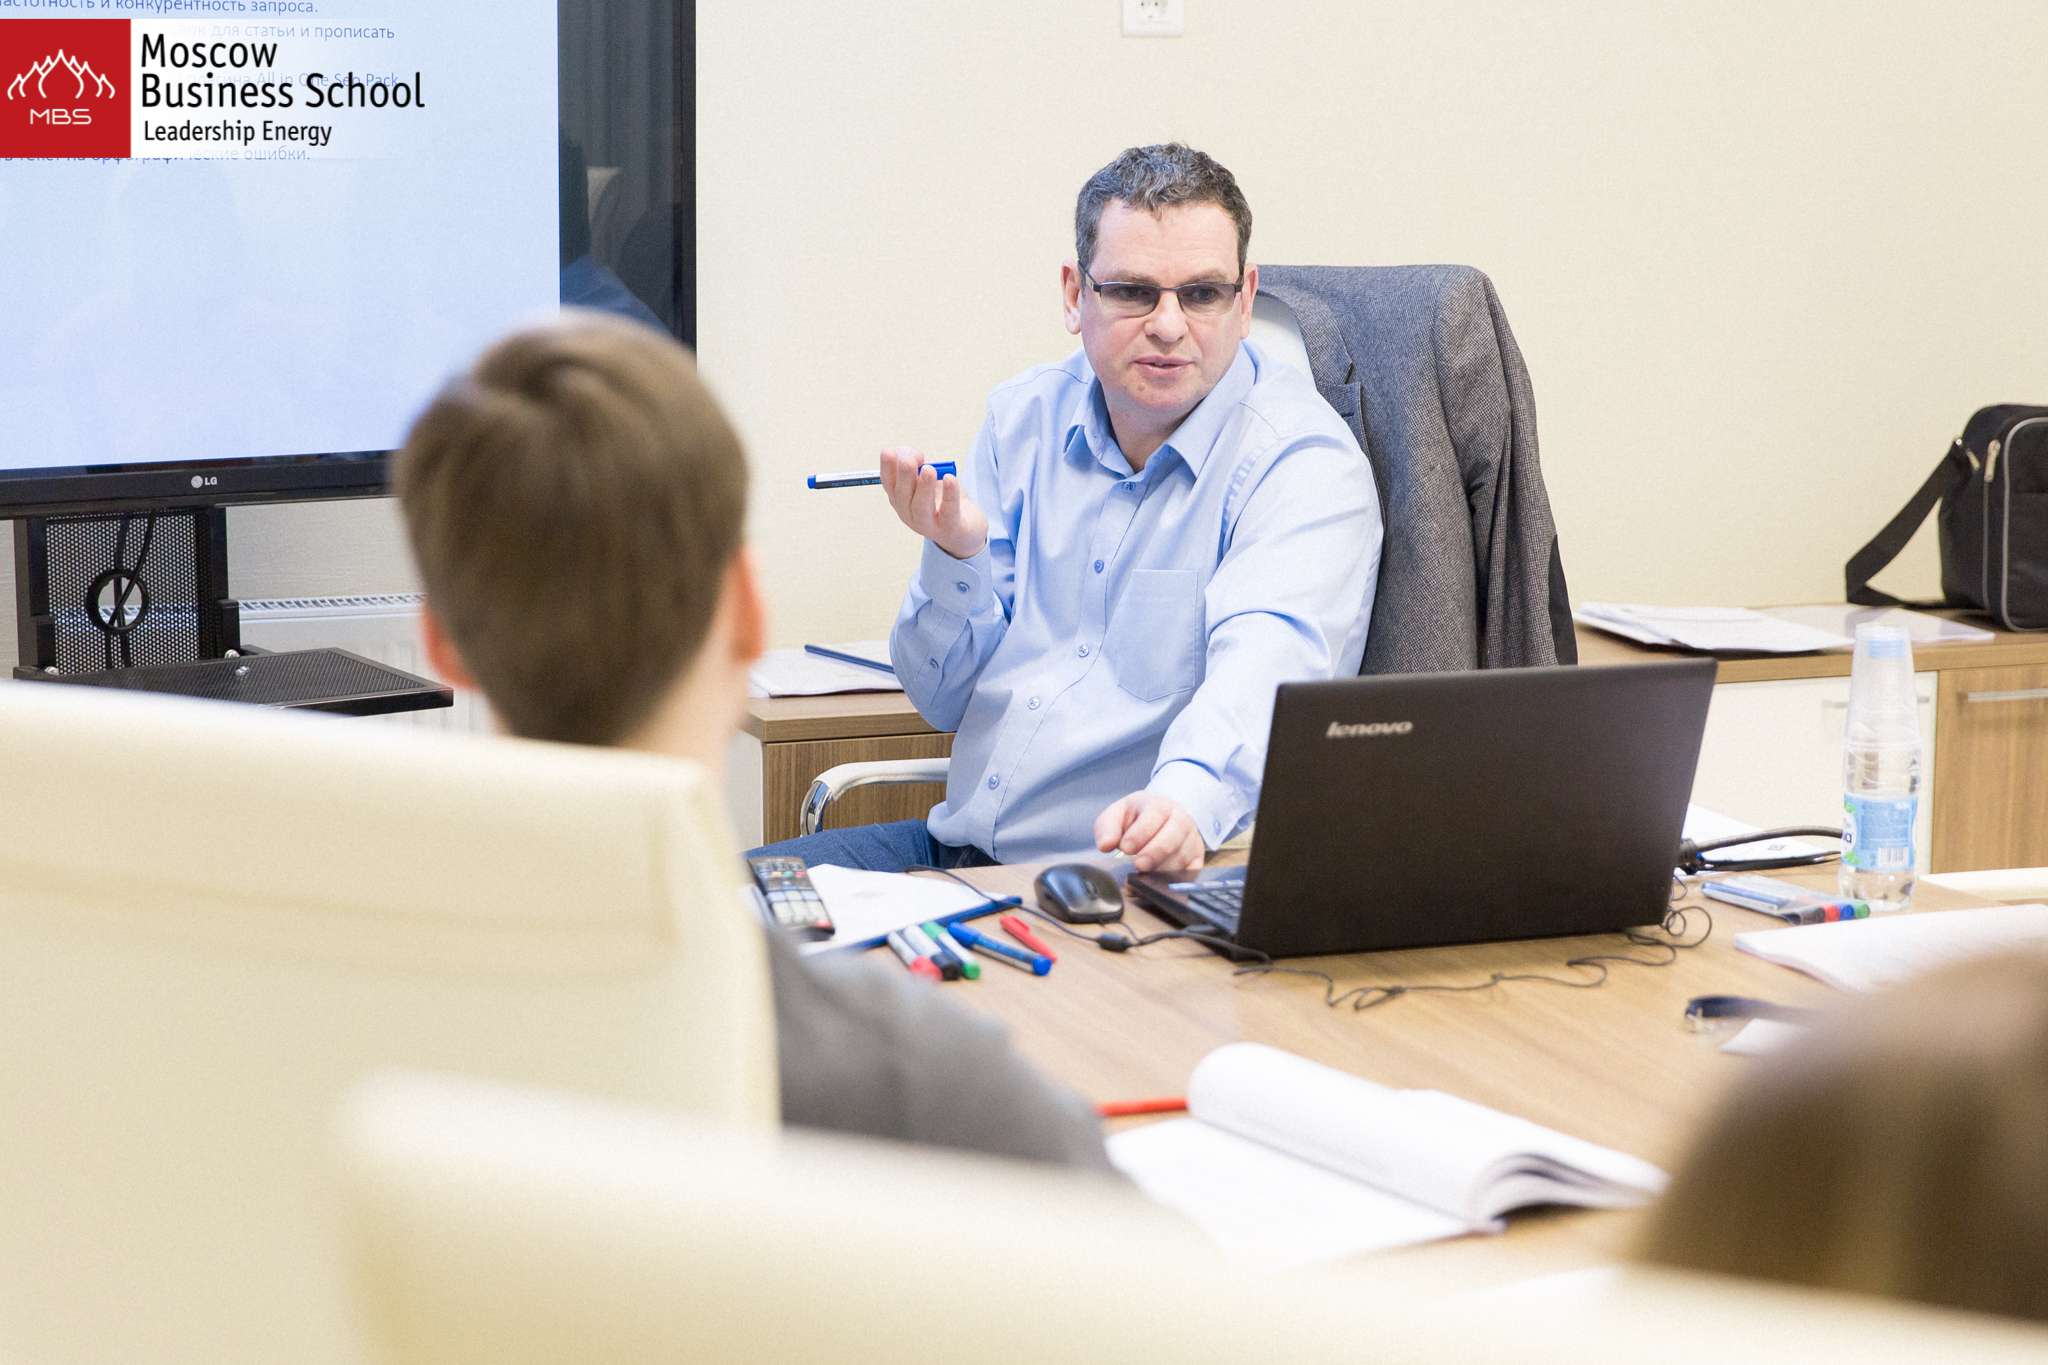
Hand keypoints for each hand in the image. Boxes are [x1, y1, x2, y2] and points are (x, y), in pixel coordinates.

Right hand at [879, 446, 987, 560]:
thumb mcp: (929, 478)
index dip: (887, 467)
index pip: (889, 483)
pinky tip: (950, 479)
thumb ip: (919, 463)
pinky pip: (948, 511)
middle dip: (904, 475)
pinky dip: (949, 495)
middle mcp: (910, 514)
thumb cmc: (943, 499)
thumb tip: (911, 453)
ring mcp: (928, 524)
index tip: (888, 451)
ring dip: (924, 487)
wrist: (965, 529)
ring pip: (921, 507)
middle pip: (903, 496)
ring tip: (928, 469)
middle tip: (908, 459)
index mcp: (901, 499)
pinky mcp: (950, 527)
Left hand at [1094, 792, 1205, 874]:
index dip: (1140, 833)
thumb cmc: (1137, 818)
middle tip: (1138, 865)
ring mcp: (1192, 839)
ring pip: (1182, 857)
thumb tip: (1105, 845)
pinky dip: (1176, 880)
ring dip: (1162, 869)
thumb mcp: (1117, 814)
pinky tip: (1159, 883)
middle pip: (1173, 837)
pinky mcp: (1198, 857)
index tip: (1126, 847)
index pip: (1154, 816)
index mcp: (1159, 805)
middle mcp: (1180, 820)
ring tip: (1145, 874)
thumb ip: (1107, 827)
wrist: (1162, 818)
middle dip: (1154, 853)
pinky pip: (1192, 871)